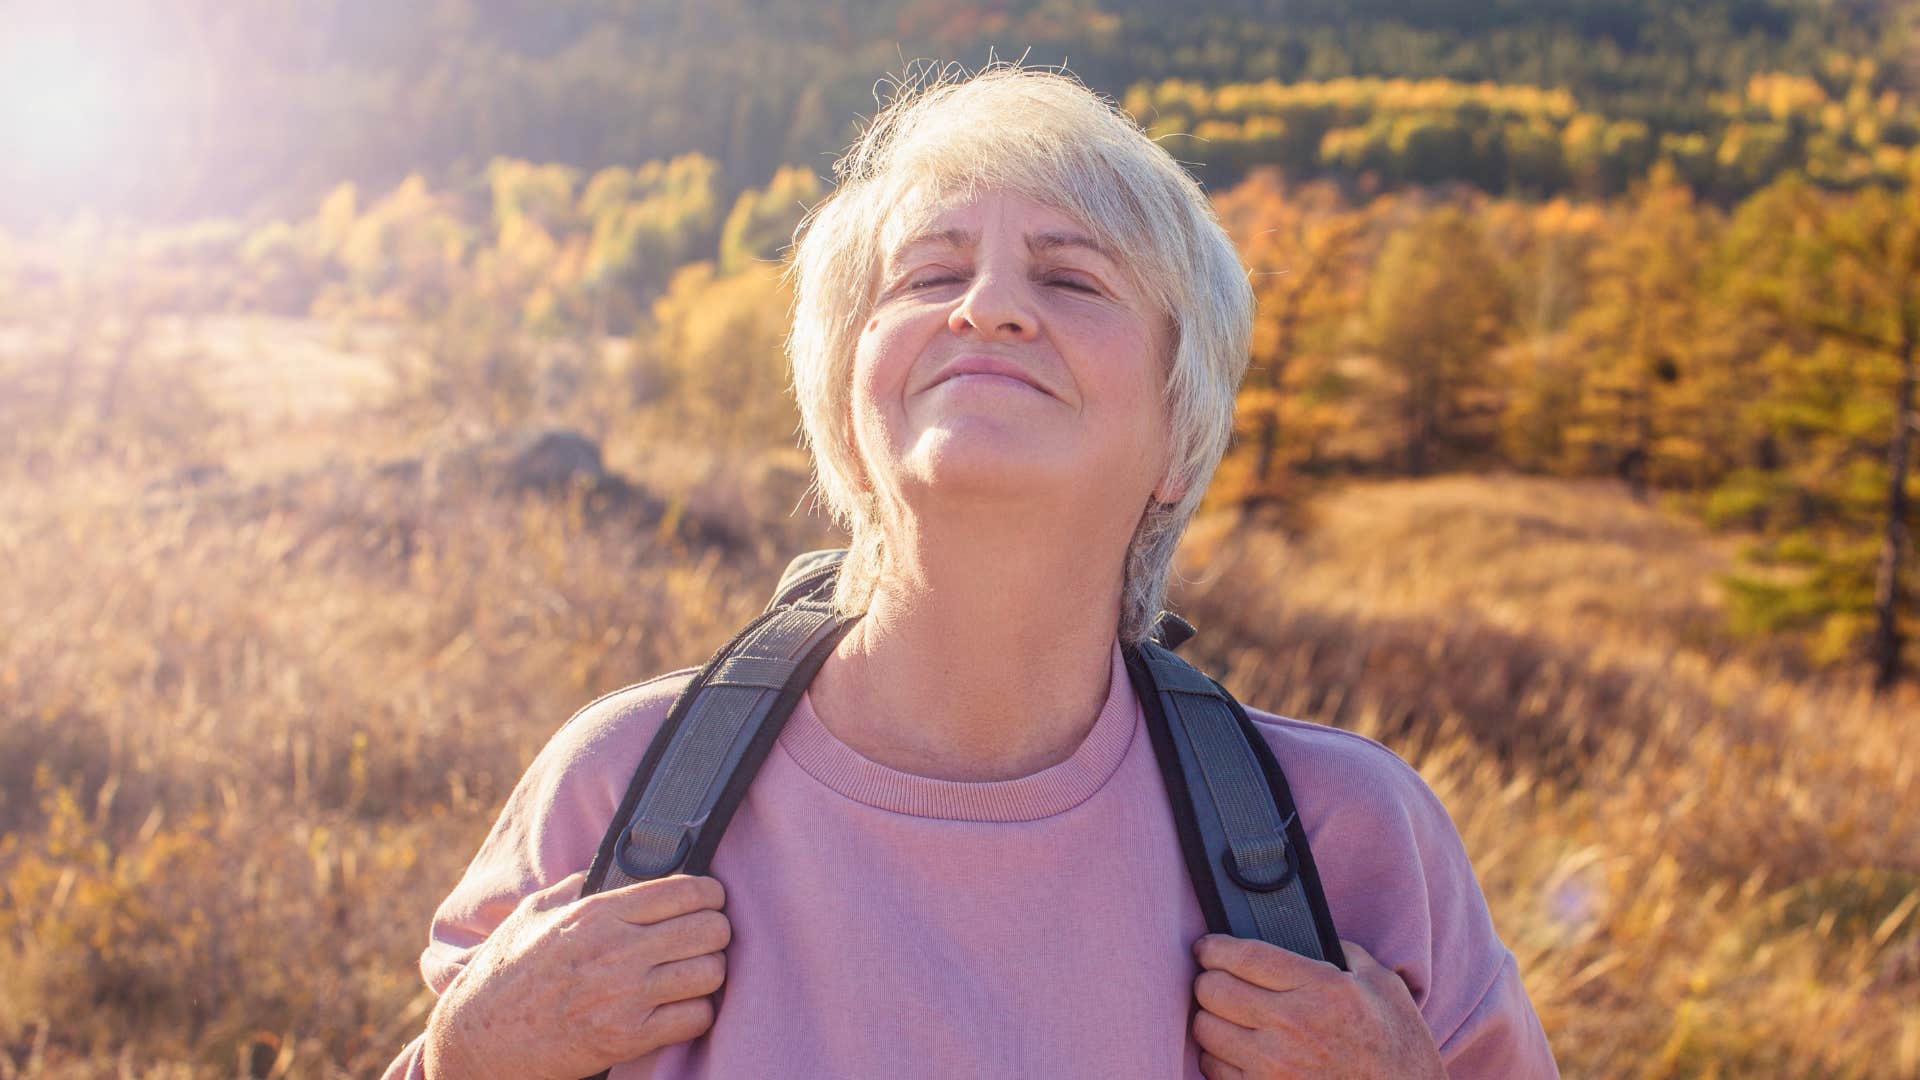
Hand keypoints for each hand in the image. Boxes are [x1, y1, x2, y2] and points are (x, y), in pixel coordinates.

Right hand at [424, 872, 730, 1079]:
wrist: (478, 1040)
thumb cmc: (504, 974)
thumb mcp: (532, 915)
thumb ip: (574, 887)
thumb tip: (602, 869)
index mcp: (598, 913)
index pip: (686, 890)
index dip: (711, 893)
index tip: (711, 900)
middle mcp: (617, 950)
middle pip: (709, 929)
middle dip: (716, 931)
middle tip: (707, 937)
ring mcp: (625, 996)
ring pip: (711, 973)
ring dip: (710, 972)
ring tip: (696, 972)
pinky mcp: (627, 1038)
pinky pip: (696, 1017)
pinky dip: (697, 1012)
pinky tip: (682, 1007)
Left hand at [1191, 935, 1443, 1078]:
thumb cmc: (1397, 1047)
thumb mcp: (1383, 985)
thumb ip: (1343, 952)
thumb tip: (1306, 935)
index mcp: (1322, 989)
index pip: (1245, 955)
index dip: (1214, 946)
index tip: (1208, 946)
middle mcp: (1293, 1025)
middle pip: (1213, 989)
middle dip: (1209, 978)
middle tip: (1216, 978)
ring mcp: (1275, 1066)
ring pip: (1205, 1028)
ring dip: (1210, 1017)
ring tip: (1224, 1013)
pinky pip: (1214, 1068)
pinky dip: (1216, 1055)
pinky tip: (1233, 1048)